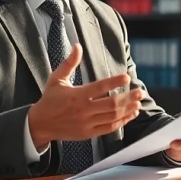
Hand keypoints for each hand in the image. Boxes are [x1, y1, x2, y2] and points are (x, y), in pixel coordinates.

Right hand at [27, 44, 142, 150]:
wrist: (40, 124)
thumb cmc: (49, 99)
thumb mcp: (56, 79)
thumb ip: (69, 63)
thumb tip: (78, 46)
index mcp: (77, 95)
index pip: (100, 87)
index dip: (115, 82)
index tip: (127, 76)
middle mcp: (83, 110)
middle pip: (111, 104)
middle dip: (128, 98)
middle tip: (140, 91)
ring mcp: (87, 123)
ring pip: (113, 117)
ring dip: (128, 109)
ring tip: (138, 102)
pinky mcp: (89, 133)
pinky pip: (110, 128)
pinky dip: (122, 121)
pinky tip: (131, 114)